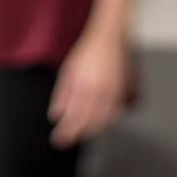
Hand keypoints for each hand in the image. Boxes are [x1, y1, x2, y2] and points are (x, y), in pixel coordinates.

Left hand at [48, 26, 127, 147]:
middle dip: (76, 133)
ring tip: (79, 133)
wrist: (109, 37)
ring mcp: (112, 92)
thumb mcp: (68, 71)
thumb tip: (55, 116)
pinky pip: (113, 114)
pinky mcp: (120, 91)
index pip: (74, 116)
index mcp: (84, 85)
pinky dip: (105, 123)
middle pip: (88, 122)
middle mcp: (99, 91)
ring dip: (90, 130)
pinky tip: (96, 124)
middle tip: (65, 139)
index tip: (58, 139)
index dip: (66, 130)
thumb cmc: (87, 52)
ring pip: (102, 121)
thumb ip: (62, 94)